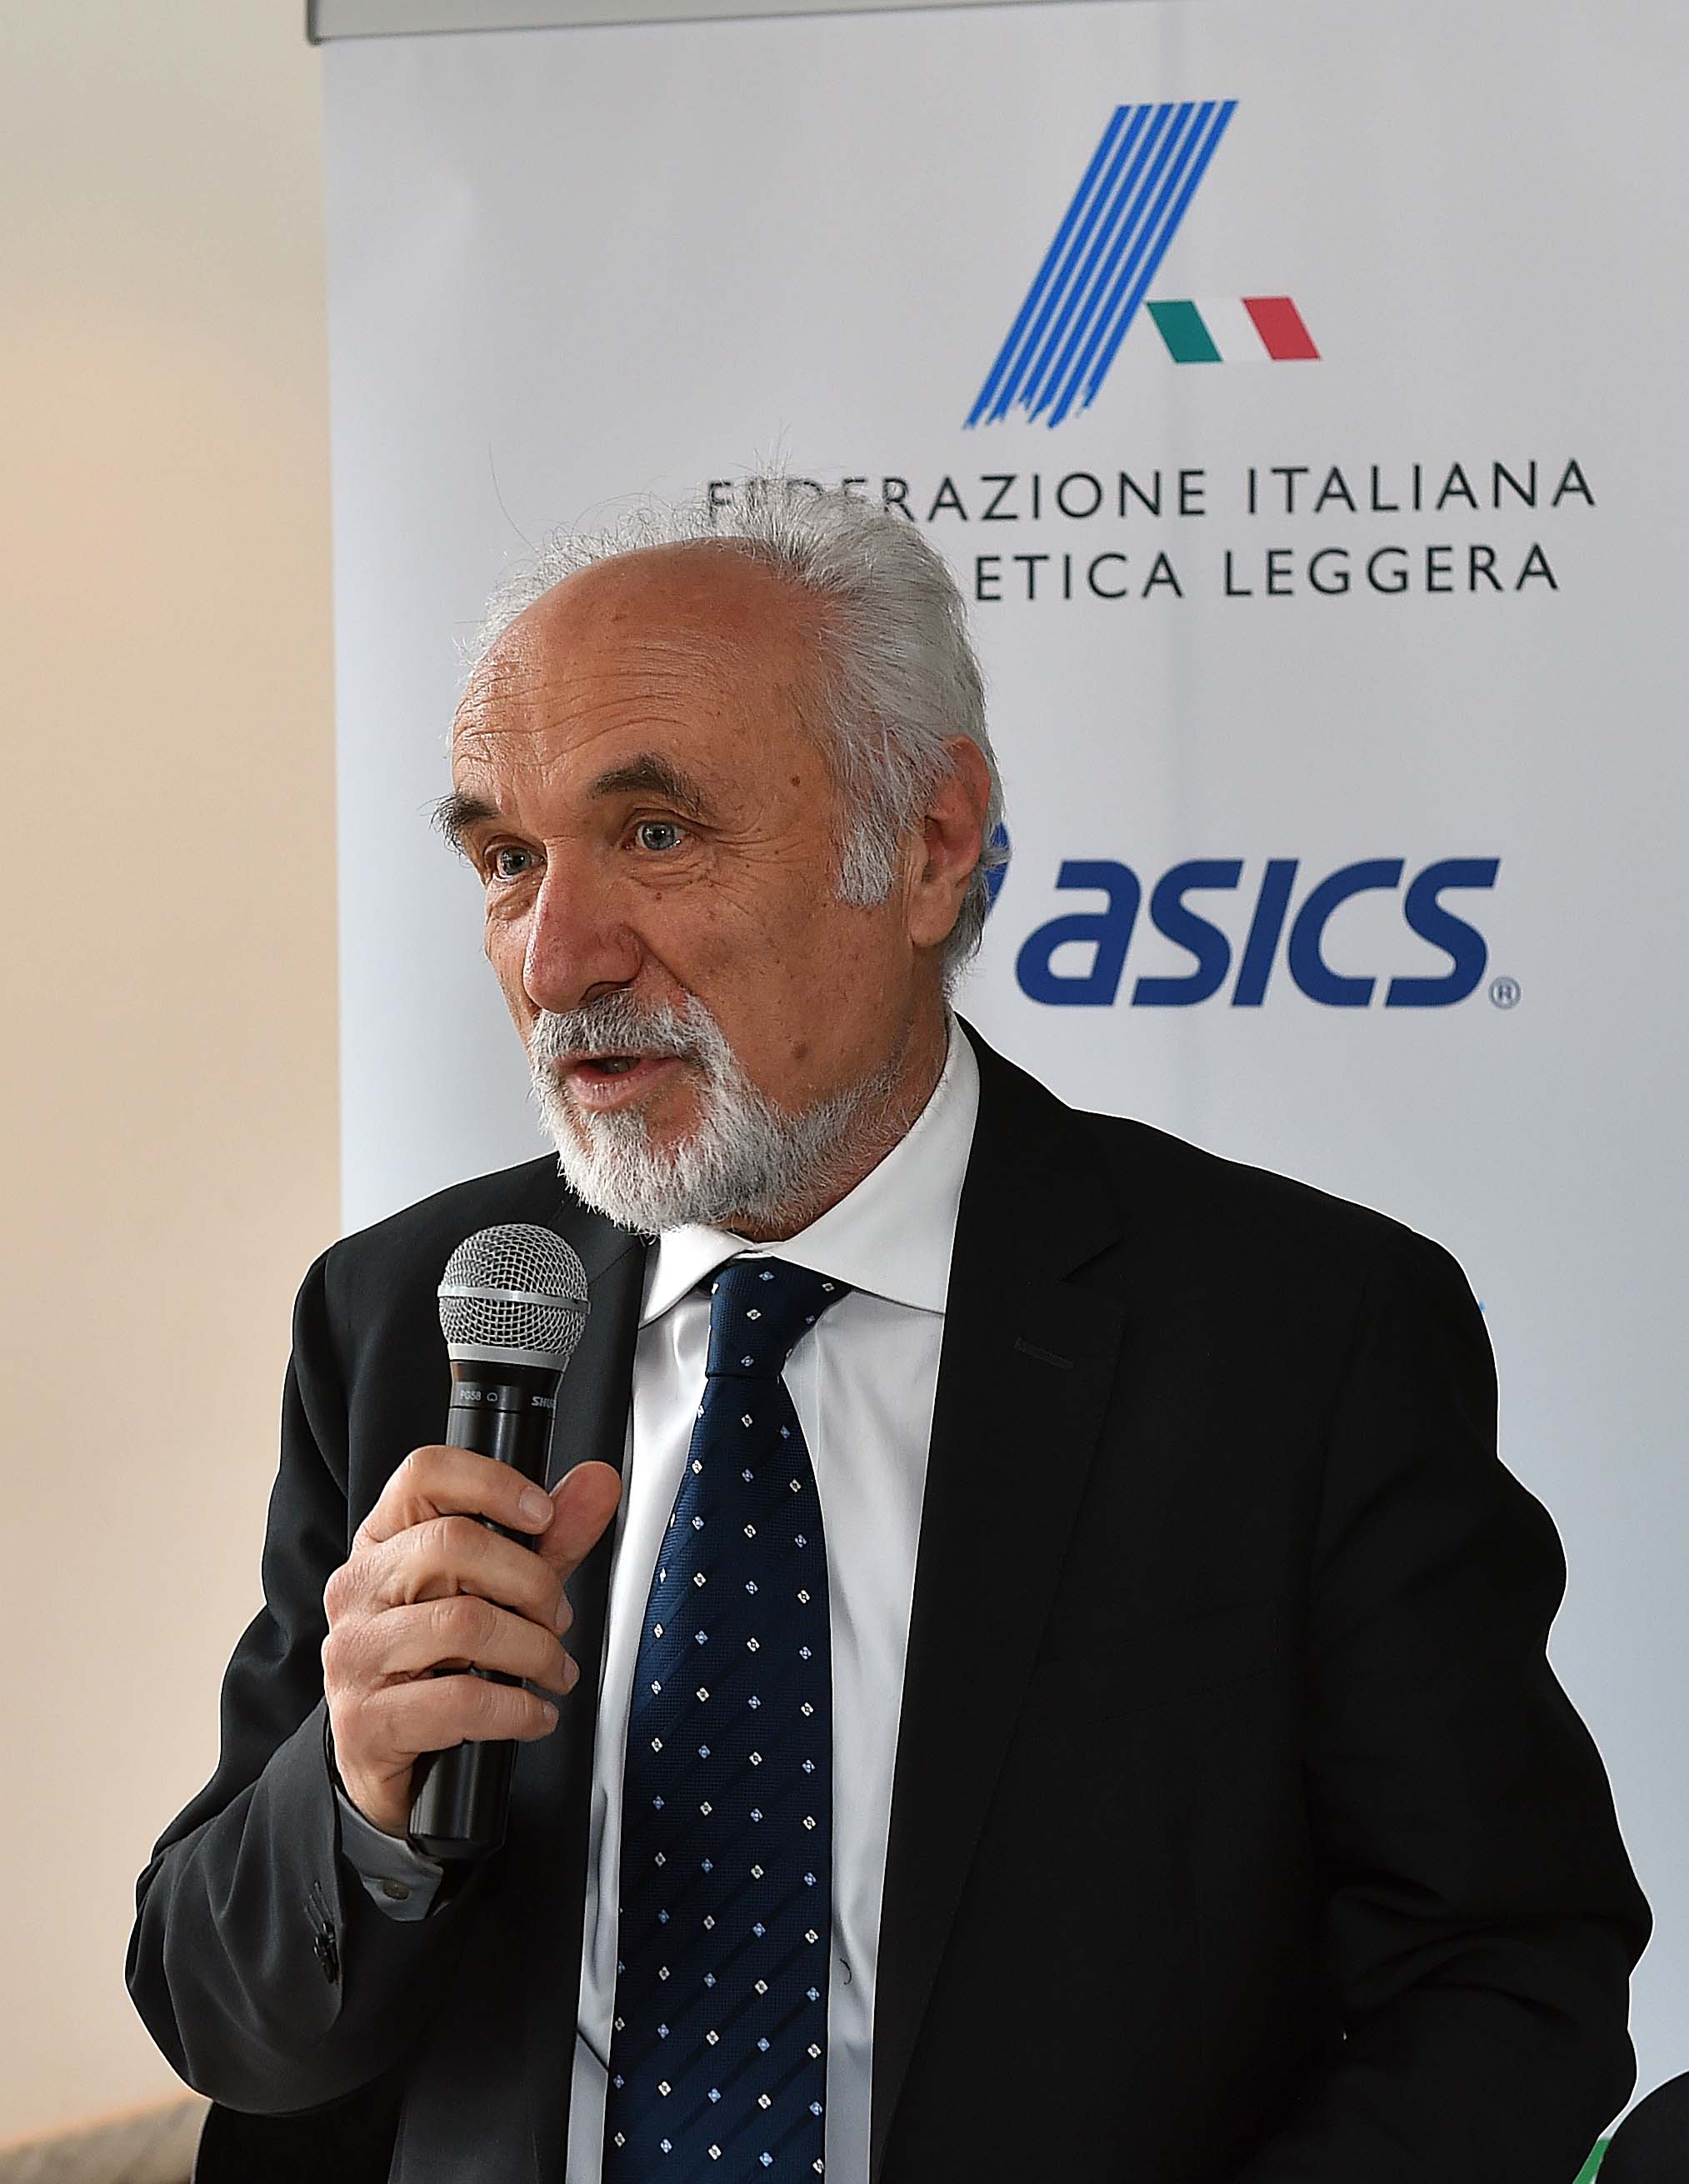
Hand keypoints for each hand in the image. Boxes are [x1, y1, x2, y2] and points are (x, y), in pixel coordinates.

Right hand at [321, 1448, 622, 1836]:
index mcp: (384, 1542)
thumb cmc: (438, 1664)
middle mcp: (358, 1588)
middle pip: (452, 1545)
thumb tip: (600, 1483)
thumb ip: (549, 1540)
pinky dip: (517, 1710)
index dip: (492, 1483)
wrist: (387, 1760)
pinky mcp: (364, 1720)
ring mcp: (354, 1654)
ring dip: (533, 1651)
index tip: (544, 1514)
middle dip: (532, 1582)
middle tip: (558, 1617)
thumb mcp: (497, 1594)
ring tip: (554, 1669)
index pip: (424, 1475)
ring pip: (462, 1624)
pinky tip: (535, 1715)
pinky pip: (459, 1701)